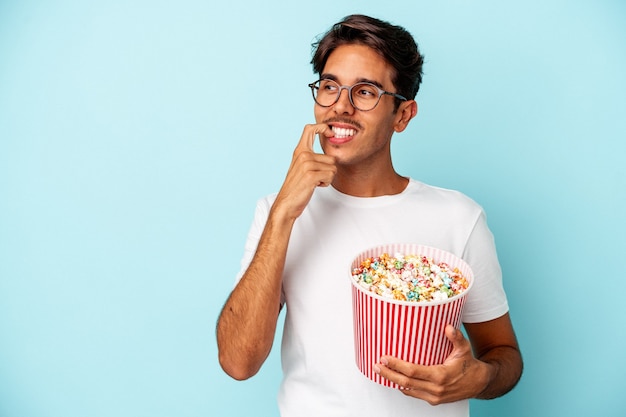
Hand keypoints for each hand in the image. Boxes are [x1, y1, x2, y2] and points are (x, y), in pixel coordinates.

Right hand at [273, 123, 335, 219]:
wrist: (286, 203)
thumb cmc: (296, 187)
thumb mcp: (301, 167)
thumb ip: (311, 157)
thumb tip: (331, 153)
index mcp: (299, 150)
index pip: (310, 128)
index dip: (323, 127)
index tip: (331, 133)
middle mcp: (303, 154)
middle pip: (331, 157)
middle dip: (328, 170)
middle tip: (316, 177)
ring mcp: (306, 164)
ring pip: (333, 168)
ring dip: (327, 178)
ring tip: (314, 182)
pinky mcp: (311, 175)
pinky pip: (331, 176)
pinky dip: (326, 183)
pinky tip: (315, 186)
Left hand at [373, 325, 491, 404]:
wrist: (479, 383)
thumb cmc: (469, 364)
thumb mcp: (464, 348)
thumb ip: (455, 337)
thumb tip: (447, 327)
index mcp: (441, 376)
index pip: (412, 371)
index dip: (396, 365)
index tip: (384, 358)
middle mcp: (436, 389)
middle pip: (405, 382)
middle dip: (388, 374)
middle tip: (376, 365)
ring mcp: (434, 397)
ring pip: (407, 390)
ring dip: (392, 381)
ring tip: (380, 371)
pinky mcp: (433, 400)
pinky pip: (414, 394)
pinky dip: (402, 387)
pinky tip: (394, 379)